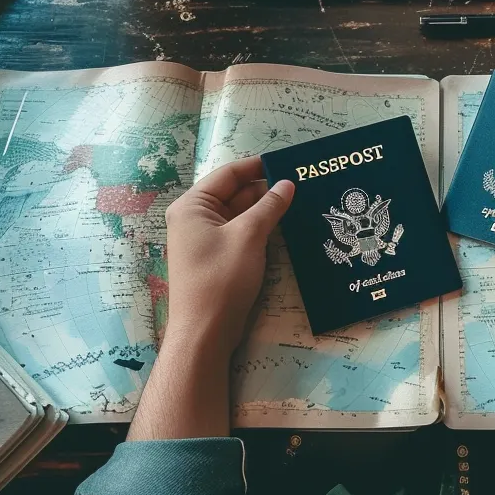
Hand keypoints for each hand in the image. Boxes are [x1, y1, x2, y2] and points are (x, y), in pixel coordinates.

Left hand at [164, 157, 293, 354]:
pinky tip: (285, 226)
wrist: (205, 332)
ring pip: (239, 215)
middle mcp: (194, 218)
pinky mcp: (217, 258)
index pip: (228, 174)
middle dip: (265, 189)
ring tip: (300, 201)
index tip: (288, 162)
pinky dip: (260, 228)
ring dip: (266, 210)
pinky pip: (240, 233)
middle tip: (302, 183)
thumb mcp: (249, 236)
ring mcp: (205, 240)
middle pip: (234, 193)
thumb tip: (287, 184)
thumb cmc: (221, 279)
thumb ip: (269, 207)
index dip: (258, 166)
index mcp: (192, 206)